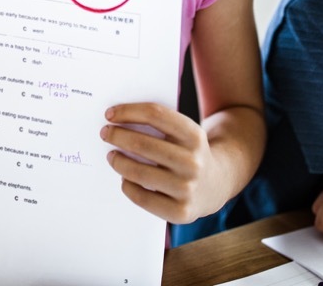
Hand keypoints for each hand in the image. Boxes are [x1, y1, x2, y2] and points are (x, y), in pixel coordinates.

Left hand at [101, 102, 226, 223]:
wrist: (217, 184)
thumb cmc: (189, 153)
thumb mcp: (185, 133)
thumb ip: (161, 125)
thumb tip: (119, 120)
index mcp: (194, 136)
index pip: (155, 115)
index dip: (129, 111)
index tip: (110, 113)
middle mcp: (193, 162)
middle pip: (143, 144)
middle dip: (117, 136)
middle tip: (105, 133)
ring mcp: (187, 188)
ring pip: (139, 172)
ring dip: (118, 161)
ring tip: (111, 156)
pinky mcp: (180, 212)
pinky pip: (143, 197)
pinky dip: (128, 185)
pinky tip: (124, 178)